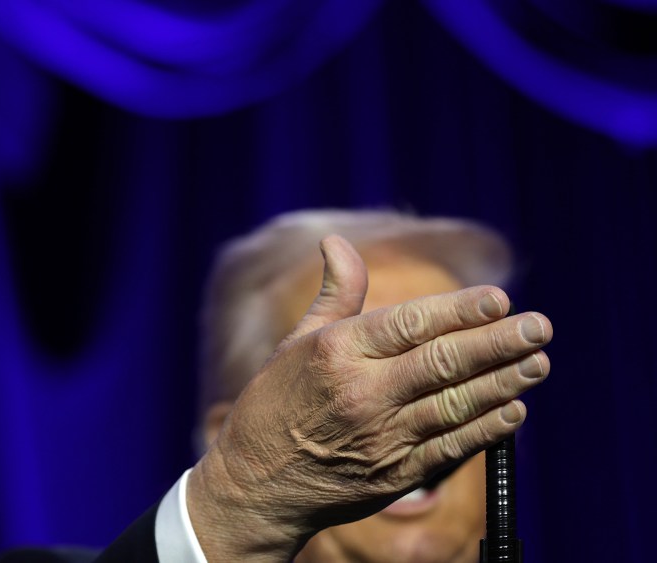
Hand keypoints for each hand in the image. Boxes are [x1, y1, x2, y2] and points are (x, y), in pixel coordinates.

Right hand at [186, 236, 551, 561]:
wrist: (254, 484)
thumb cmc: (275, 403)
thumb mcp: (296, 342)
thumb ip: (334, 295)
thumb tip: (336, 242)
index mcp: (337, 352)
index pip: (410, 322)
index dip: (460, 310)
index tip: (500, 298)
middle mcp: (362, 392)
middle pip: (443, 362)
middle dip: (497, 342)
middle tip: (540, 326)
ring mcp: (381, 436)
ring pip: (455, 405)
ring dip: (502, 383)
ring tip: (538, 363)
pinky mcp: (394, 474)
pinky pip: (450, 448)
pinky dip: (486, 429)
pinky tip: (514, 411)